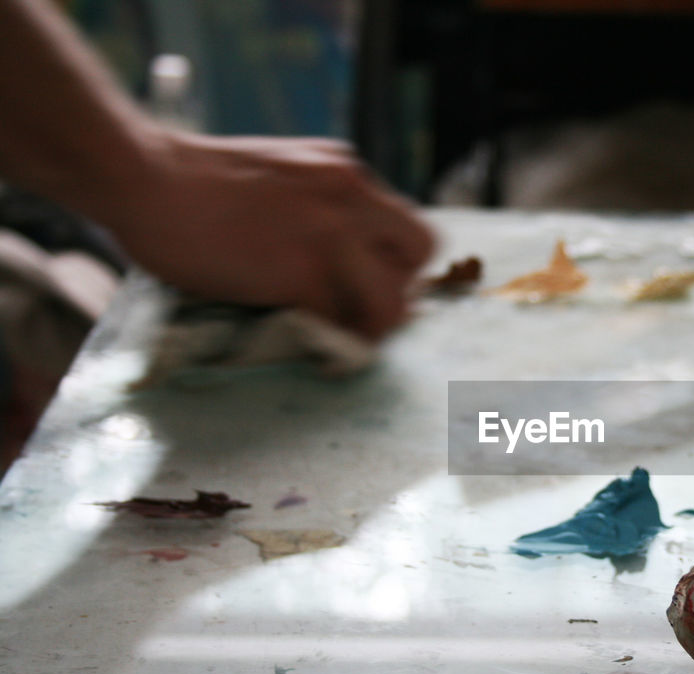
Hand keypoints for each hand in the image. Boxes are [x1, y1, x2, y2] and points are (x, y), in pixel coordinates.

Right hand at [101, 131, 434, 339]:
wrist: (142, 177)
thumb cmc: (190, 181)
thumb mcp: (279, 175)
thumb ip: (317, 207)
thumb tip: (339, 262)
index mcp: (344, 171)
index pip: (407, 223)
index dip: (396, 262)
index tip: (372, 285)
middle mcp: (350, 196)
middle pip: (420, 253)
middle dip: (399, 288)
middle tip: (364, 311)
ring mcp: (331, 236)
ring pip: (393, 301)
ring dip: (371, 327)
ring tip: (340, 339)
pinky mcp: (301, 274)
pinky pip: (341, 326)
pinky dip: (330, 345)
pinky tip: (311, 351)